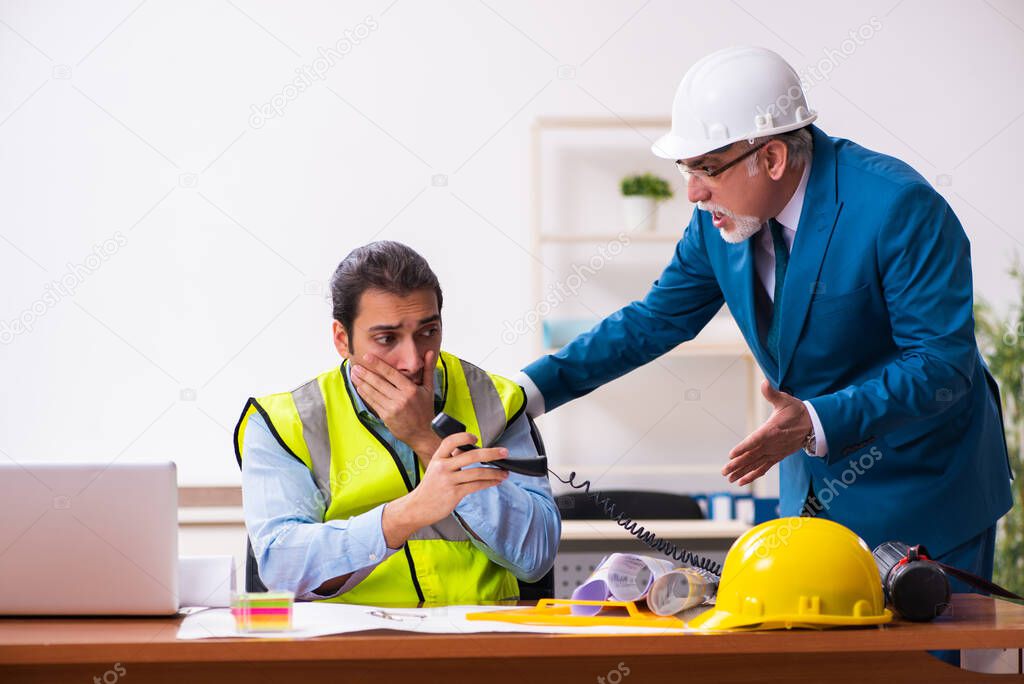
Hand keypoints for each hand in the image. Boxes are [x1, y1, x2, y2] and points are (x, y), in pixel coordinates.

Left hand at [350, 351, 440, 458]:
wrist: (423, 433)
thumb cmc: (426, 410)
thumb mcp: (429, 388)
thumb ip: (428, 369)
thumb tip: (430, 352)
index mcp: (411, 389)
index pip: (391, 373)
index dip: (378, 364)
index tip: (367, 356)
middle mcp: (401, 398)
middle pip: (379, 382)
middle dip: (365, 373)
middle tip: (355, 366)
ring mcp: (392, 408)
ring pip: (373, 392)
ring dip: (361, 382)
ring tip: (354, 374)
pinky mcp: (386, 417)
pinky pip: (373, 403)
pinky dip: (365, 394)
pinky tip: (359, 387)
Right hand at [381, 432, 508, 547]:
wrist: (417, 508)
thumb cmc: (429, 488)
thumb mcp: (435, 469)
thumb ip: (450, 459)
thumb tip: (467, 449)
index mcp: (438, 458)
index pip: (451, 441)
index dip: (464, 437)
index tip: (476, 438)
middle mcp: (442, 467)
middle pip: (471, 455)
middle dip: (491, 453)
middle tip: (504, 452)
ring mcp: (448, 480)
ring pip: (477, 472)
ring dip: (494, 472)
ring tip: (504, 473)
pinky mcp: (454, 493)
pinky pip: (476, 486)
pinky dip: (489, 483)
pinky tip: (496, 481)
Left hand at [723, 380, 811, 485]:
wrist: (814, 425)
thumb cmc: (797, 411)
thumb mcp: (785, 400)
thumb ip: (772, 393)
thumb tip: (764, 382)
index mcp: (771, 430)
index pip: (755, 440)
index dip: (743, 447)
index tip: (731, 454)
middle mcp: (772, 444)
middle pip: (752, 456)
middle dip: (737, 464)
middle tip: (724, 472)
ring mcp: (774, 452)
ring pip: (755, 464)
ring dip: (742, 472)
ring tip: (729, 478)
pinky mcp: (777, 457)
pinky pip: (763, 468)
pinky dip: (753, 475)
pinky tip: (742, 480)